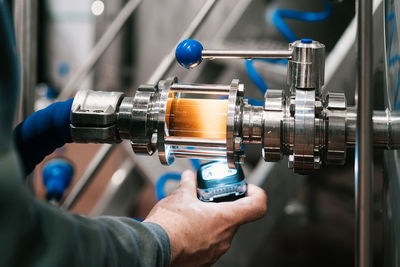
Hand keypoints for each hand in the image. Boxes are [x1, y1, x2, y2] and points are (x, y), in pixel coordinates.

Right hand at [144, 170, 266, 266]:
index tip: (248, 189)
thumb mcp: (180, 197)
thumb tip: (189, 177)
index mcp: (225, 218)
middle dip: (225, 206)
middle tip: (211, 199)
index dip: (257, 194)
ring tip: (194, 214)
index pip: (258, 206)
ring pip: (222, 232)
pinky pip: (210, 244)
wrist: (154, 249)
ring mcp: (216, 251)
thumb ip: (189, 185)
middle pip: (236, 218)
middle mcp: (225, 238)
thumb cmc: (170, 226)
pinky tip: (187, 229)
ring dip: (212, 221)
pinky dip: (203, 235)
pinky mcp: (205, 261)